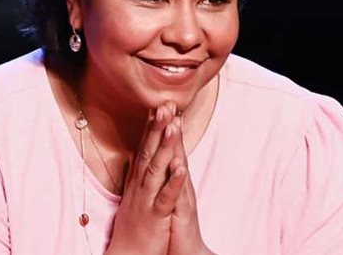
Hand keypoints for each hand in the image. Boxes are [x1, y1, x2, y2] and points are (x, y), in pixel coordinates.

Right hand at [106, 103, 186, 254]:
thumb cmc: (134, 227)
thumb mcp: (133, 198)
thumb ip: (133, 176)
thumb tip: (131, 157)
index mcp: (137, 182)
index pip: (144, 148)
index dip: (152, 127)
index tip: (159, 104)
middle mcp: (140, 187)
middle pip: (149, 152)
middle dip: (157, 128)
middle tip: (165, 104)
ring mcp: (146, 201)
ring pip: (156, 169)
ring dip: (164, 147)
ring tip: (173, 125)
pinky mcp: (155, 217)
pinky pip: (165, 197)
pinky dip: (172, 182)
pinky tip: (180, 167)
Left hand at [168, 114, 214, 254]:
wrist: (186, 254)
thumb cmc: (173, 227)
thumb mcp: (165, 198)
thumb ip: (163, 178)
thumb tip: (160, 160)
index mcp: (171, 180)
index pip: (166, 149)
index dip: (160, 128)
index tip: (156, 105)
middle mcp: (179, 185)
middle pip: (174, 151)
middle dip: (169, 128)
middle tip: (167, 102)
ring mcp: (182, 197)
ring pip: (179, 168)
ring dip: (177, 147)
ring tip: (174, 124)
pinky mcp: (182, 214)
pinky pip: (180, 196)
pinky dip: (180, 181)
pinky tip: (181, 166)